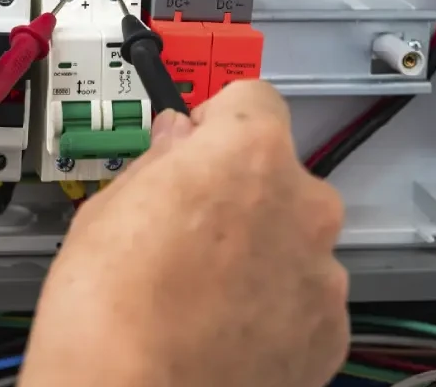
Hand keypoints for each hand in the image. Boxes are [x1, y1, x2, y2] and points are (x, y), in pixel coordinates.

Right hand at [21, 81, 347, 386]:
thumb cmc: (108, 313)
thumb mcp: (107, 209)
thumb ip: (158, 164)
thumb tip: (174, 147)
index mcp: (249, 156)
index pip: (253, 99)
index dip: (215, 121)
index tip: (195, 143)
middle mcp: (303, 206)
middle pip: (277, 174)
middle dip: (236, 193)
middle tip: (182, 229)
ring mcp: (322, 276)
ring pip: (292, 240)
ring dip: (256, 253)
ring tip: (196, 291)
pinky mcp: (328, 335)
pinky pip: (303, 299)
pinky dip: (271, 308)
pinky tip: (219, 327)